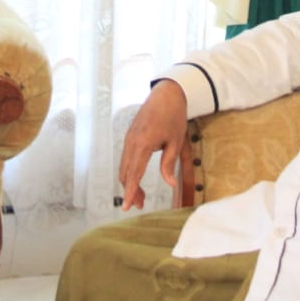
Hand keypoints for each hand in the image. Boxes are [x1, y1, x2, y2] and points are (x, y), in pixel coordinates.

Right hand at [118, 80, 187, 210]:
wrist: (166, 94)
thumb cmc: (173, 116)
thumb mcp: (175, 141)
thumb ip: (169, 163)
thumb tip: (170, 184)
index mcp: (142, 144)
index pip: (134, 173)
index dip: (130, 192)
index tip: (127, 206)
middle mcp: (131, 142)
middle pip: (126, 173)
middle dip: (131, 190)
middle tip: (140, 205)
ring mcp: (129, 138)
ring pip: (124, 166)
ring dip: (129, 182)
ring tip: (140, 196)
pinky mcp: (130, 136)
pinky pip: (125, 158)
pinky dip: (129, 171)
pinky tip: (137, 178)